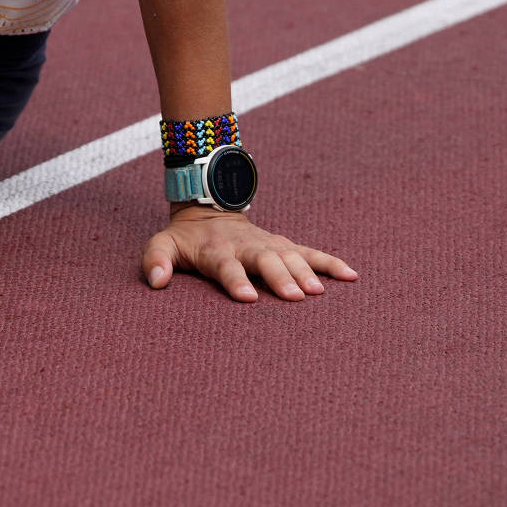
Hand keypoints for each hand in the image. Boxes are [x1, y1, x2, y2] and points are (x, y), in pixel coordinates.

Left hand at [141, 205, 355, 302]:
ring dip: (307, 272)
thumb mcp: (162, 243)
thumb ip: (156, 259)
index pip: (226, 267)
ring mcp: (269, 244)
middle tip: (295, 297)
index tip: (247, 297)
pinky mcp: (285, 245)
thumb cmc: (186, 239)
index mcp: (218, 251)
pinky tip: (351, 276)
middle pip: (266, 261)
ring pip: (292, 256)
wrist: (209, 209)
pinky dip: (331, 263)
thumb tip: (155, 281)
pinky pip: (311, 253)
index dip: (236, 280)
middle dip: (280, 277)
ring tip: (320, 292)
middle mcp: (248, 246)